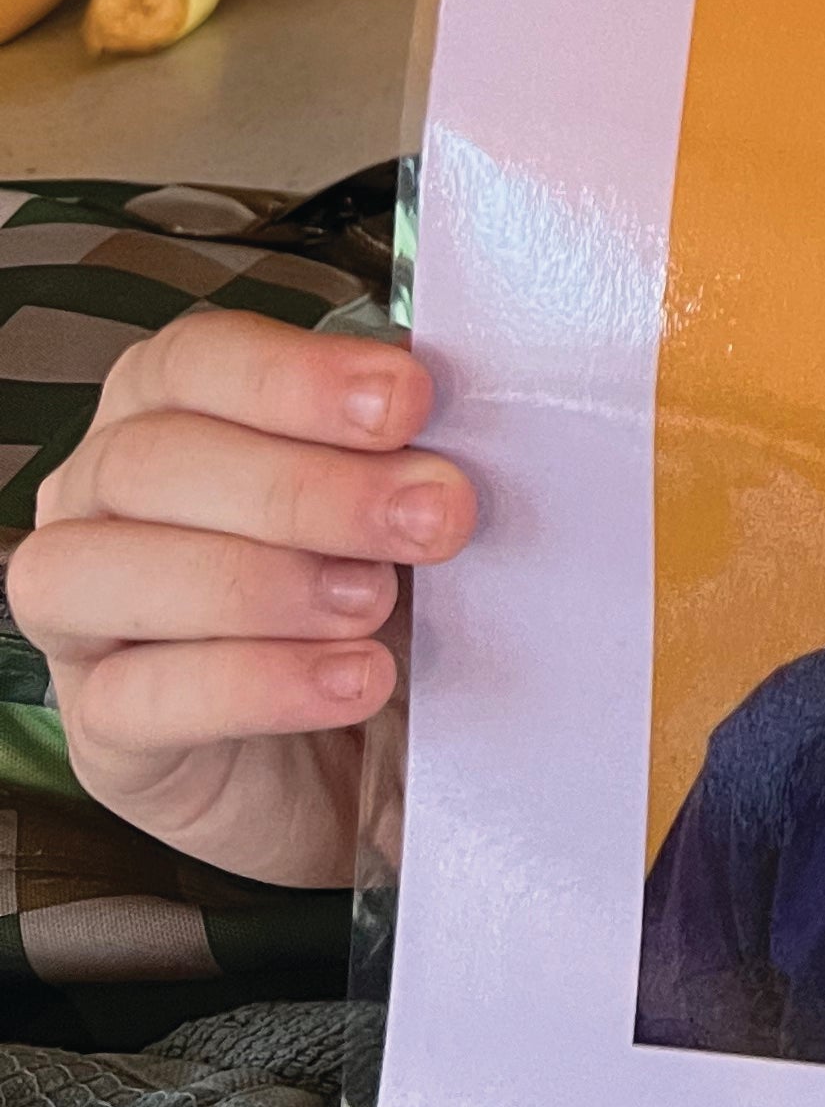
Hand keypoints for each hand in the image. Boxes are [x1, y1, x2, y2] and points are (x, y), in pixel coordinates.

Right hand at [6, 314, 474, 889]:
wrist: (365, 746)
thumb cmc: (373, 590)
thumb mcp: (400, 506)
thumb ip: (406, 450)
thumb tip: (463, 405)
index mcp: (169, 408)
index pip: (192, 360)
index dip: (295, 377)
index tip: (409, 401)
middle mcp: (97, 496)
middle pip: (151, 462)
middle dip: (305, 489)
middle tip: (432, 518)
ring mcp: (78, 612)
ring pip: (105, 571)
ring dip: (261, 582)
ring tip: (377, 602)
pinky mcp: (101, 727)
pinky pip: (136, 697)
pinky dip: (256, 683)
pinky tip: (354, 679)